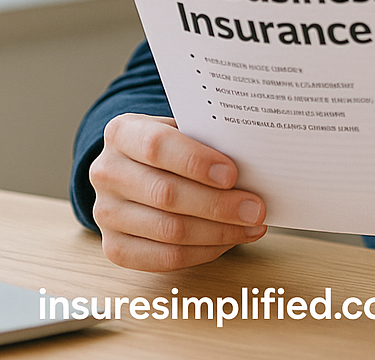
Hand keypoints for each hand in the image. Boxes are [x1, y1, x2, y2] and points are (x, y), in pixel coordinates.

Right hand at [89, 113, 266, 271]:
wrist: (137, 167)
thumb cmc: (173, 144)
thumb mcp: (184, 129)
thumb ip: (208, 139)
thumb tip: (255, 161)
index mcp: (122, 133)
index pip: (157, 146)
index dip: (196, 162)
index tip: (233, 174)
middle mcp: (107, 172)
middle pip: (166, 194)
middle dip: (218, 205)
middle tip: (255, 209)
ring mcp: (106, 214)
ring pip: (168, 231)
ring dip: (218, 232)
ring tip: (251, 227)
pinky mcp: (114, 247)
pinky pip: (163, 258)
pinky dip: (203, 252)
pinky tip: (230, 240)